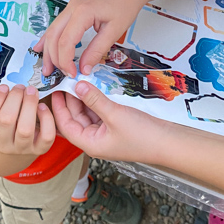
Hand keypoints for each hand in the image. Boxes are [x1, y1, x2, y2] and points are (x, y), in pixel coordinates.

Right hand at [0, 84, 55, 155]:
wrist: (17, 146)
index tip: (3, 87)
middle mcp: (4, 147)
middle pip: (7, 121)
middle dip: (14, 99)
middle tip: (19, 86)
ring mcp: (23, 149)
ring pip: (26, 129)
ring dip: (29, 105)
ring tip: (31, 91)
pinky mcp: (41, 148)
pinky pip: (46, 137)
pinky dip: (47, 120)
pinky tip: (43, 107)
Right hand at [35, 0, 145, 76]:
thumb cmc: (124, 7)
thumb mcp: (114, 32)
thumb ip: (97, 50)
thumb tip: (83, 69)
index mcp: (82, 12)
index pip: (65, 41)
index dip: (65, 61)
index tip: (72, 74)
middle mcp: (72, 8)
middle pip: (54, 36)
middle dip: (54, 58)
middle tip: (59, 75)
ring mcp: (70, 7)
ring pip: (52, 31)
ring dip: (48, 50)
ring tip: (48, 69)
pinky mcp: (72, 10)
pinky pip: (56, 26)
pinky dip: (48, 39)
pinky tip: (41, 48)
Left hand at [52, 81, 168, 162]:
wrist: (168, 142)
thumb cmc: (142, 135)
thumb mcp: (115, 114)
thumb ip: (95, 99)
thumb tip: (78, 85)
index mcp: (91, 144)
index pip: (66, 126)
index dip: (58, 108)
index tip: (55, 89)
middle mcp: (95, 140)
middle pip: (75, 119)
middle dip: (70, 100)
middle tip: (67, 80)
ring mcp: (106, 133)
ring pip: (87, 114)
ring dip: (83, 99)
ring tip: (79, 80)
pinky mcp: (115, 126)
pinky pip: (100, 112)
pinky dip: (95, 100)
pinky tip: (95, 87)